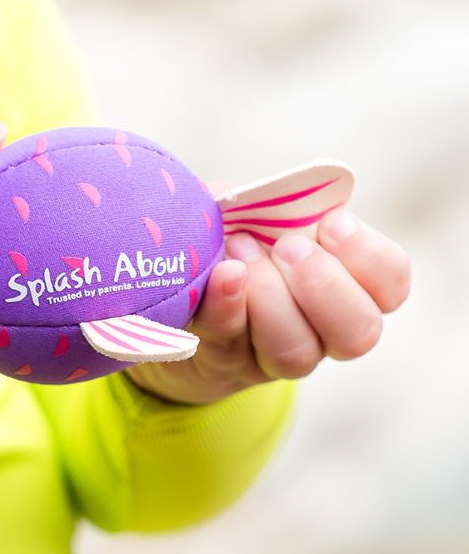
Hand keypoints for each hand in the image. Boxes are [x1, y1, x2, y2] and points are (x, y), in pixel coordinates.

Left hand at [124, 210, 410, 405]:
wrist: (168, 291)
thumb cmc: (221, 236)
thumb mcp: (247, 208)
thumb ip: (266, 200)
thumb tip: (270, 195)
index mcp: (341, 280)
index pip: (389, 282)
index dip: (369, 257)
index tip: (331, 224)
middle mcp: (319, 328)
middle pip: (359, 331)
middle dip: (325, 285)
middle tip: (288, 247)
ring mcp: (273, 354)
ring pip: (297, 352)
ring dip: (268, 295)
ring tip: (236, 253)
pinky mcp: (224, 362)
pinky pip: (231, 342)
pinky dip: (225, 305)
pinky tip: (218, 277)